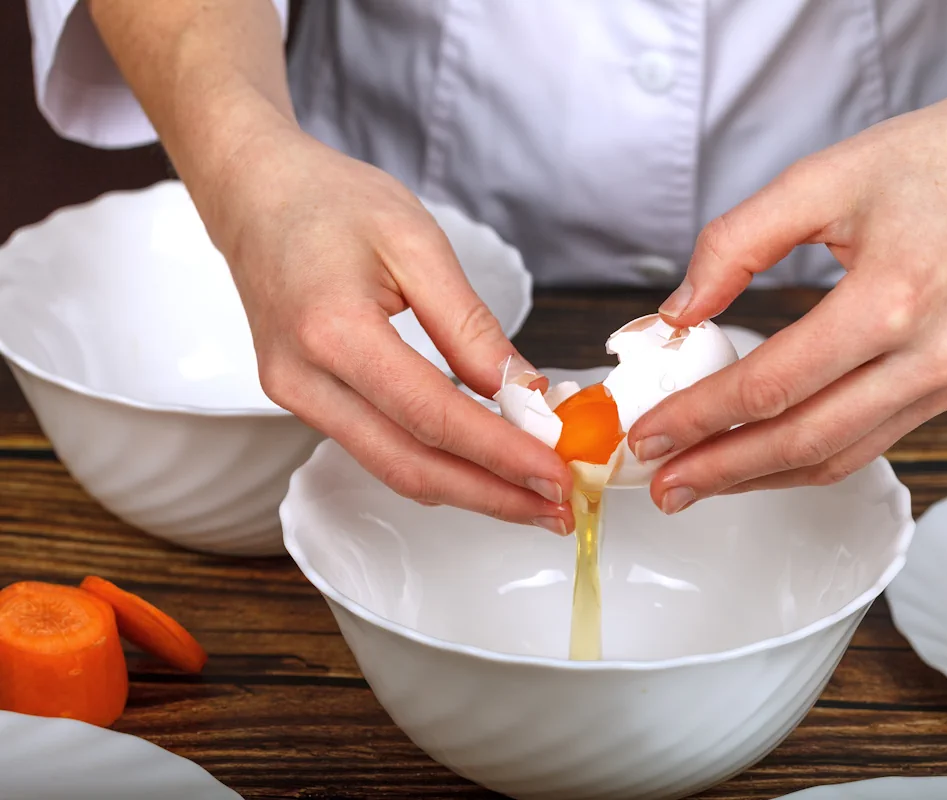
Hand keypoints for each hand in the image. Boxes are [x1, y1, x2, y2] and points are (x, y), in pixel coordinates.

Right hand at [198, 129, 573, 532]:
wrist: (252, 190)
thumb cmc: (329, 200)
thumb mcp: (417, 242)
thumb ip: (471, 326)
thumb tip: (524, 393)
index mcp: (333, 332)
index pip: (434, 416)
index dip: (502, 454)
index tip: (556, 474)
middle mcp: (303, 379)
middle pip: (410, 465)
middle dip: (491, 495)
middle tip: (555, 509)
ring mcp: (295, 396)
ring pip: (391, 467)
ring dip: (466, 489)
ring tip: (530, 495)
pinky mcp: (301, 398)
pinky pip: (374, 448)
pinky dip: (433, 463)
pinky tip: (480, 463)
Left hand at [628, 74, 946, 513]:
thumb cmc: (930, 159)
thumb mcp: (817, 179)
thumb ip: (734, 244)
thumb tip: (679, 314)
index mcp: (894, 299)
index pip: (774, 383)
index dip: (701, 416)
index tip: (648, 435)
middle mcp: (930, 356)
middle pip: (805, 439)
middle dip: (722, 469)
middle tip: (661, 485)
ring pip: (839, 456)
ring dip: (761, 477)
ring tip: (697, 482)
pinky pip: (870, 441)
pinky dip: (807, 458)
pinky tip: (761, 457)